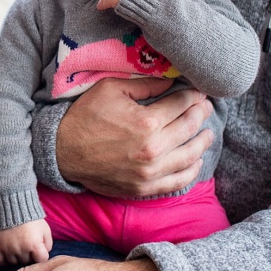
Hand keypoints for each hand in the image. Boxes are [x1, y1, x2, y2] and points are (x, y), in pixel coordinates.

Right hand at [0, 220, 52, 266]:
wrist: (13, 208)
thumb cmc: (32, 220)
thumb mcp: (45, 229)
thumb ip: (48, 244)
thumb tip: (44, 254)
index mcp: (34, 245)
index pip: (42, 260)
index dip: (41, 254)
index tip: (38, 248)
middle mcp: (21, 249)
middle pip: (27, 262)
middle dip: (29, 255)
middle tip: (27, 245)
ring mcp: (8, 250)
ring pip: (15, 263)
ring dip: (17, 257)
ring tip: (18, 247)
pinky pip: (1, 262)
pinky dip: (4, 260)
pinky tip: (8, 253)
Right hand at [56, 77, 212, 197]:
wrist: (62, 152)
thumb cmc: (85, 116)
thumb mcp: (111, 89)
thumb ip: (144, 85)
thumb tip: (170, 82)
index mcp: (146, 122)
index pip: (181, 105)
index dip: (193, 97)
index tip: (199, 92)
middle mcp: (153, 149)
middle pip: (190, 129)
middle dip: (201, 115)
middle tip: (206, 108)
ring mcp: (150, 172)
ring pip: (190, 157)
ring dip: (202, 143)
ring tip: (207, 134)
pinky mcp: (144, 188)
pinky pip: (177, 181)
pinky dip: (191, 171)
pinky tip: (195, 161)